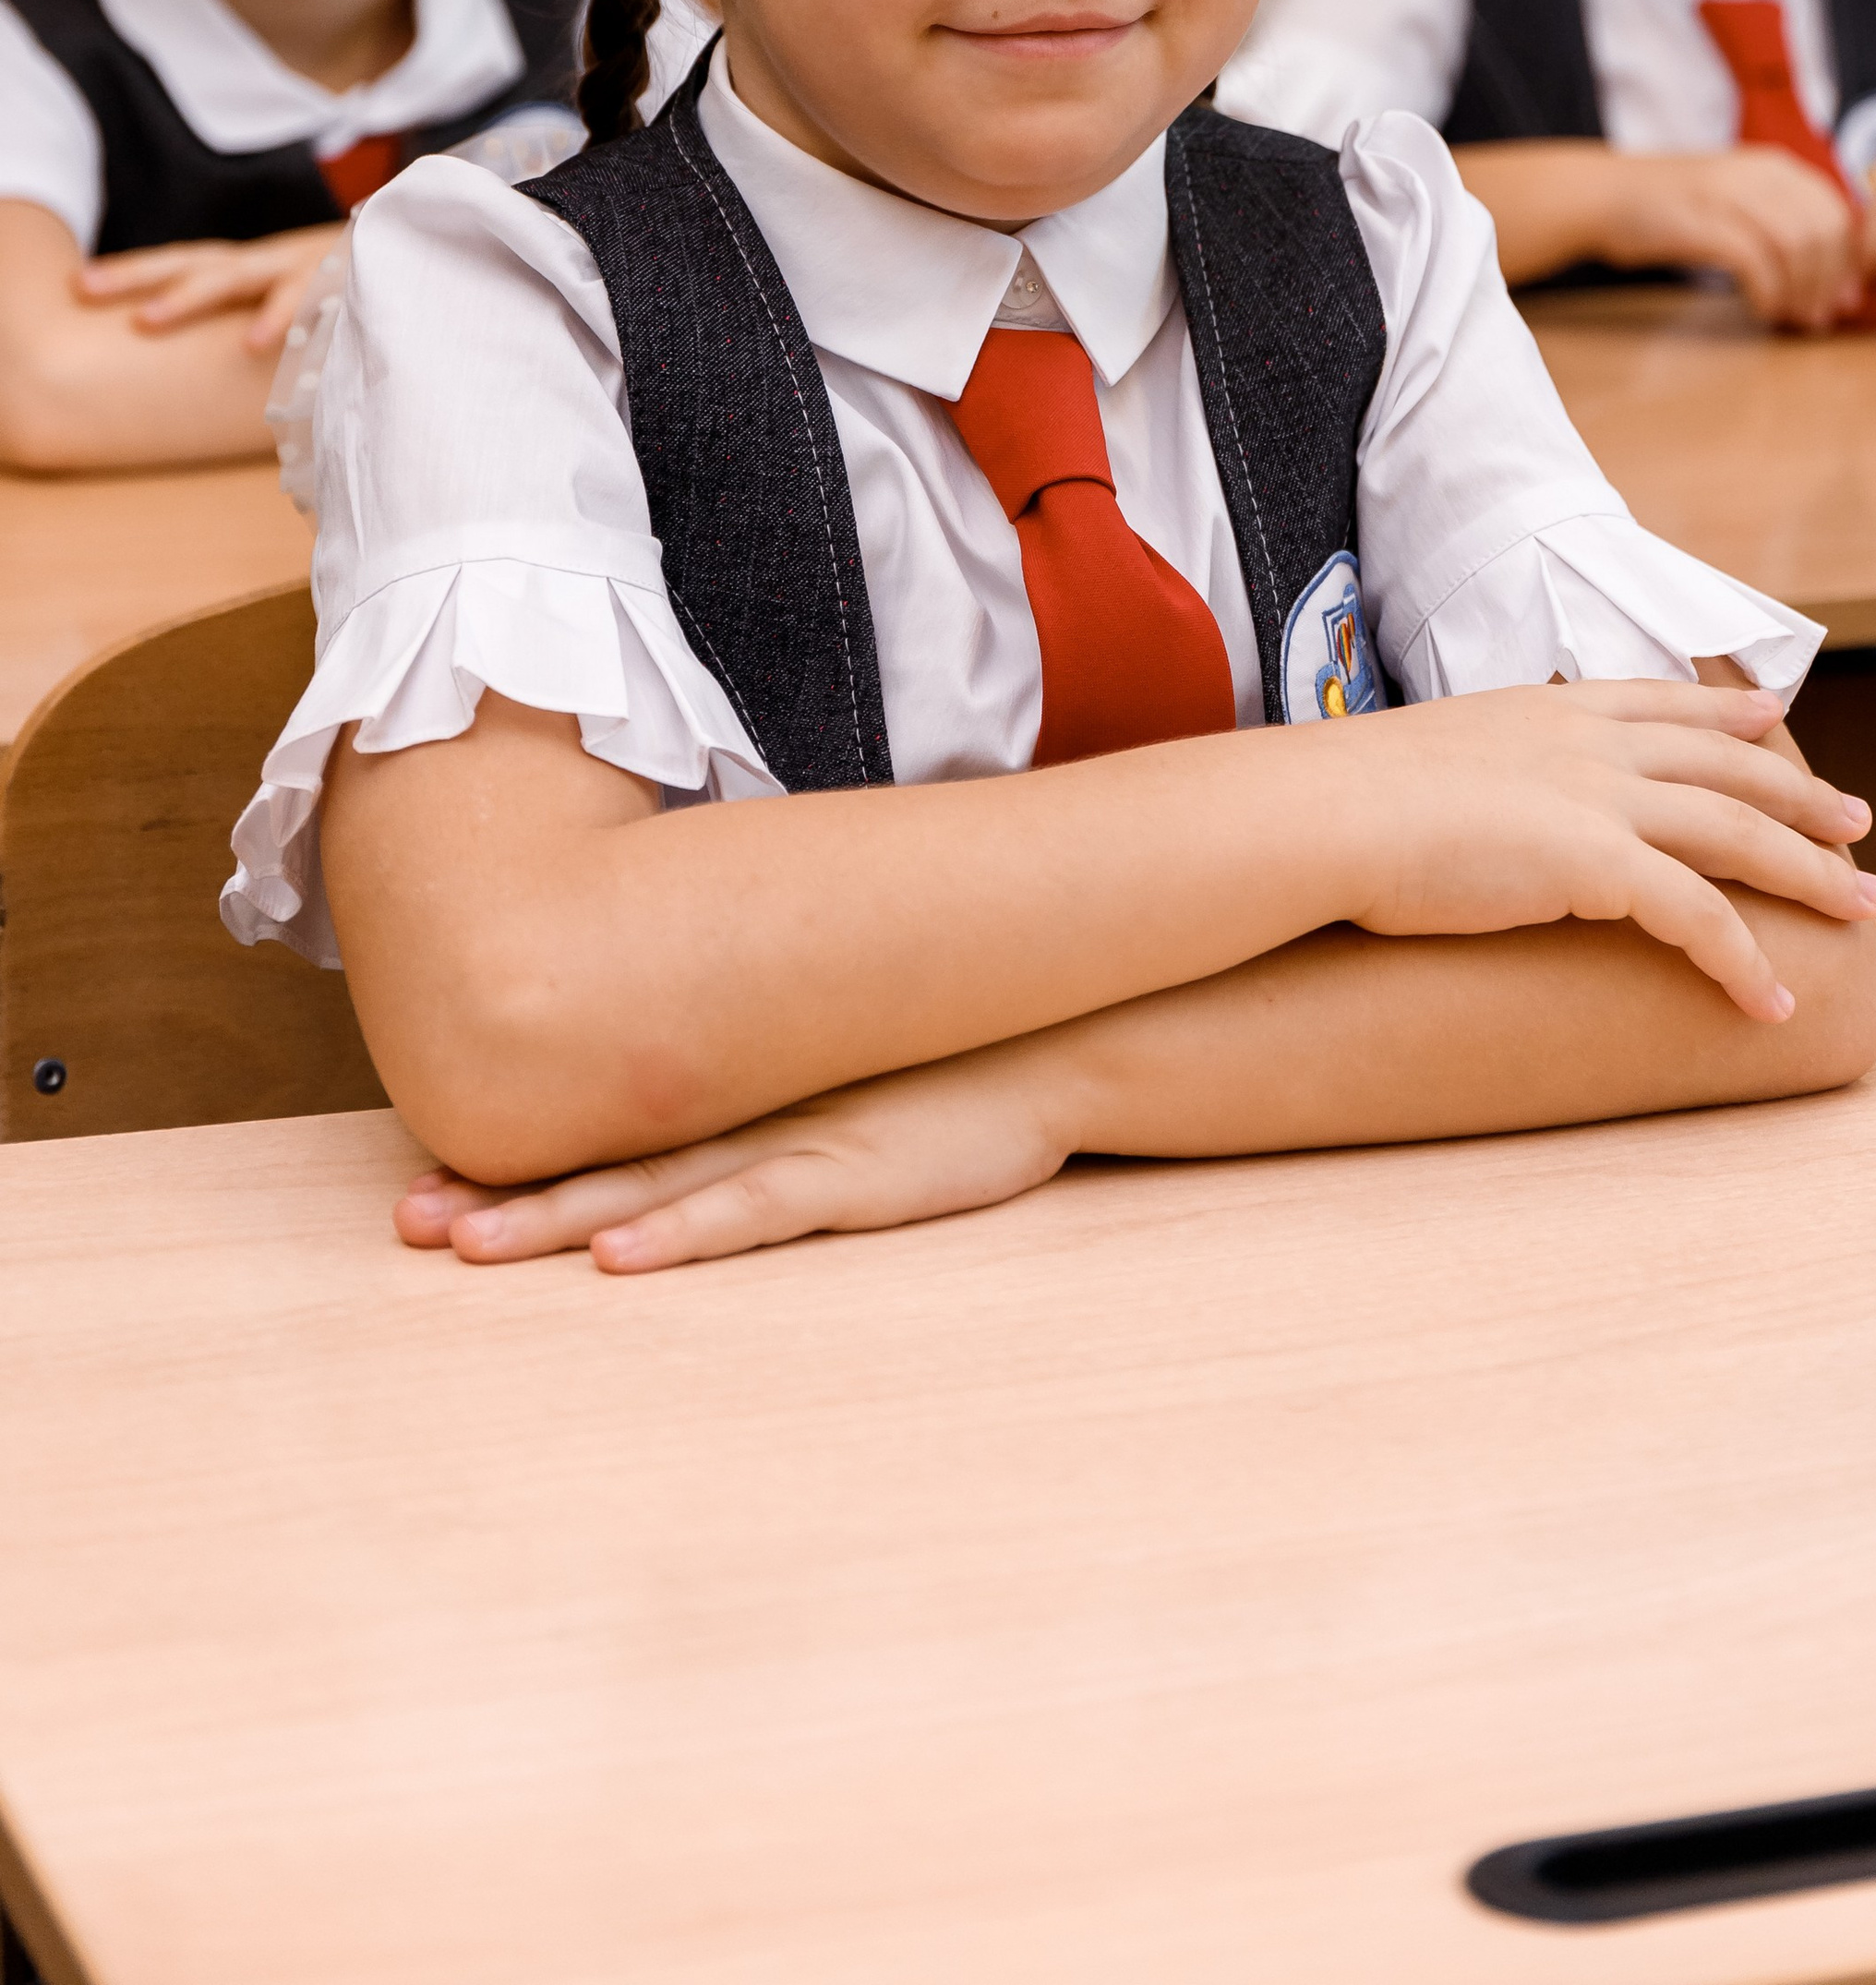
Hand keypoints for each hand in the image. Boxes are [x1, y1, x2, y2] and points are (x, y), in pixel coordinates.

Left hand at [73, 221, 346, 355]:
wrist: (438, 242)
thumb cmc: (369, 288)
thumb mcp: (311, 297)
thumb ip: (272, 320)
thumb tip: (230, 360)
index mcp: (262, 266)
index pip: (190, 262)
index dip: (137, 271)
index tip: (81, 283)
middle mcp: (276, 260)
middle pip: (197, 263)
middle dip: (141, 278)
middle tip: (87, 290)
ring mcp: (310, 263)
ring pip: (240, 275)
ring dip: (193, 295)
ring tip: (147, 320)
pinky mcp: (349, 276)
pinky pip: (310, 299)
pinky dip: (282, 318)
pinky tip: (256, 344)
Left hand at [395, 1034, 1071, 1273]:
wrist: (1047, 1043)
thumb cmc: (948, 1070)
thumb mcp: (842, 1085)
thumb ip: (774, 1101)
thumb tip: (699, 1118)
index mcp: (739, 1105)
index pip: (607, 1139)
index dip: (516, 1165)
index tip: (425, 1187)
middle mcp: (746, 1121)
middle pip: (602, 1165)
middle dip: (500, 1200)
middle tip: (405, 1225)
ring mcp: (793, 1148)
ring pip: (650, 1191)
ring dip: (555, 1221)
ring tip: (463, 1243)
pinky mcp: (848, 1180)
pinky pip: (750, 1213)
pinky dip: (681, 1234)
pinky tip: (619, 1255)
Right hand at [1338, 678, 1875, 1020]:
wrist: (1322, 813)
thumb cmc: (1342, 801)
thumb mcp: (1422, 760)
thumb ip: (1467, 773)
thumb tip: (1455, 807)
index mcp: (1547, 709)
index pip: (1661, 700)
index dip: (1726, 711)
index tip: (1773, 716)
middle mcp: (1588, 742)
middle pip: (1727, 762)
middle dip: (1801, 792)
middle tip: (1858, 820)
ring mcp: (1599, 798)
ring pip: (1740, 831)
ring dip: (1811, 870)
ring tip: (1863, 904)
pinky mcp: (1598, 864)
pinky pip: (1701, 918)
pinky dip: (1744, 963)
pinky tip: (1773, 1003)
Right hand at [1593, 146, 1862, 330]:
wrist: (1605, 195)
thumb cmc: (1673, 207)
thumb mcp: (1737, 196)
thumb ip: (1781, 219)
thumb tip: (1829, 269)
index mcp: (1774, 165)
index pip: (1836, 212)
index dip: (1846, 260)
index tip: (1841, 297)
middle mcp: (1759, 174)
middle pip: (1824, 231)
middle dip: (1829, 281)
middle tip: (1818, 316)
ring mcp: (1730, 196)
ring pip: (1797, 247)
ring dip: (1801, 292)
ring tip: (1791, 317)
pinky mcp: (1704, 223)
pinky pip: (1756, 262)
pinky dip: (1768, 293)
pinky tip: (1762, 310)